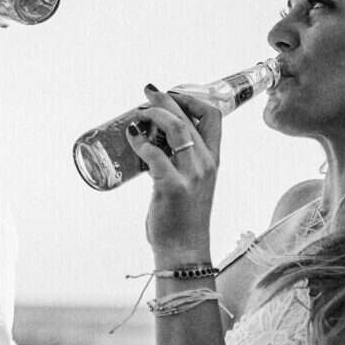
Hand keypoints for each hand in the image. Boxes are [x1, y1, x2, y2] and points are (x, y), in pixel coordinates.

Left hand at [126, 87, 223, 261]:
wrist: (185, 250)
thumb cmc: (183, 218)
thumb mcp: (191, 183)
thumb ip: (179, 162)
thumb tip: (152, 142)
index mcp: (213, 161)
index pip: (213, 116)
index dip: (193, 99)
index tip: (172, 96)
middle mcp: (206, 164)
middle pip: (189, 117)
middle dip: (166, 99)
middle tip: (147, 94)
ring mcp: (190, 175)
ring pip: (175, 128)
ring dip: (153, 114)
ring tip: (137, 113)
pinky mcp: (172, 186)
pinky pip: (154, 154)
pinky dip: (139, 142)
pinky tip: (130, 138)